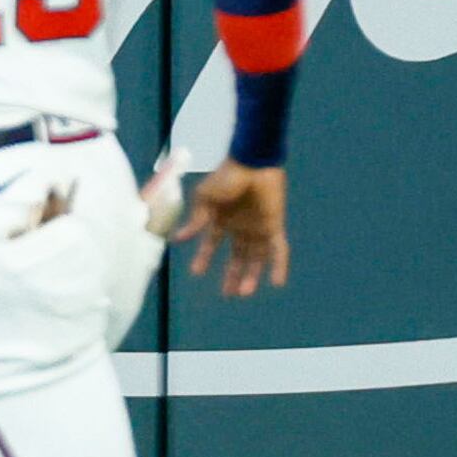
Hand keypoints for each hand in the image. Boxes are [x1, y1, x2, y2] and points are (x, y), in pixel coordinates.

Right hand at [175, 161, 290, 298]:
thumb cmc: (226, 177)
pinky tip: (277, 282)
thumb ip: (196, 220)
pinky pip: (278, 250)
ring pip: (256, 258)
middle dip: (232, 275)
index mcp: (221, 220)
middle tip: (228, 294)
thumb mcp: (205, 198)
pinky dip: (278, 266)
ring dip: (251, 276)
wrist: (252, 162)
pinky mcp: (274, 226)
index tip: (196, 273)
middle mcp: (240, 228)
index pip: (212, 245)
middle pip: (237, 257)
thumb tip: (178, 239)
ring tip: (244, 293)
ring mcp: (258, 228)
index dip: (204, 259)